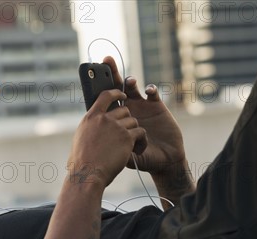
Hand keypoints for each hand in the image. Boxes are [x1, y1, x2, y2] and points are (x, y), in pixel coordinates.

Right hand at [68, 89, 146, 188]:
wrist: (88, 175)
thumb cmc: (81, 163)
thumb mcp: (80, 139)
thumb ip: (89, 129)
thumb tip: (93, 127)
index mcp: (91, 118)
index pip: (105, 96)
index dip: (116, 93)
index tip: (122, 94)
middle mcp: (103, 119)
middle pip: (124, 110)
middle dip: (127, 121)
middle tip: (127, 134)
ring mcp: (116, 127)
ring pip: (133, 122)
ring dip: (134, 133)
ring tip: (133, 146)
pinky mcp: (127, 138)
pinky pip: (140, 133)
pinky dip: (142, 142)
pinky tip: (137, 150)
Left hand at [103, 56, 186, 175]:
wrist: (165, 160)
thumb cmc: (143, 159)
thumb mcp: (127, 156)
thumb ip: (117, 149)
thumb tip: (104, 146)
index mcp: (116, 118)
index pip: (105, 100)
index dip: (98, 88)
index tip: (91, 75)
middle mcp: (127, 109)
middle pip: (116, 88)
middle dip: (111, 73)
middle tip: (106, 60)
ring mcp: (141, 106)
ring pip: (133, 88)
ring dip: (130, 82)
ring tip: (129, 82)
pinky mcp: (156, 106)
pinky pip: (152, 93)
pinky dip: (151, 89)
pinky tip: (149, 91)